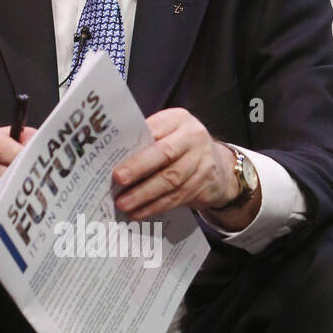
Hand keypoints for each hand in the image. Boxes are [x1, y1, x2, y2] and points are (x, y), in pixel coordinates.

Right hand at [0, 123, 36, 245]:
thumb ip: (19, 137)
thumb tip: (39, 142)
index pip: (7, 149)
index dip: (26, 157)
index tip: (40, 162)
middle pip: (8, 173)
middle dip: (26, 176)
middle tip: (43, 179)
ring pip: (6, 191)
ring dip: (20, 192)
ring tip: (29, 189)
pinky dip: (8, 204)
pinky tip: (12, 200)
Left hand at [111, 108, 257, 227]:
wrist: (219, 167)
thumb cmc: (181, 148)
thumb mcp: (168, 134)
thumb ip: (147, 141)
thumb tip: (113, 158)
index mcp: (179, 120)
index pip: (154, 129)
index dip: (136, 143)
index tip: (115, 157)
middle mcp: (193, 137)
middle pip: (164, 154)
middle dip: (138, 168)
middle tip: (118, 179)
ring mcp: (201, 161)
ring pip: (170, 180)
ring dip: (144, 194)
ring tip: (123, 203)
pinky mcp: (203, 185)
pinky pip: (175, 197)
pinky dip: (154, 206)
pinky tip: (138, 212)